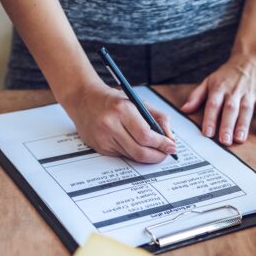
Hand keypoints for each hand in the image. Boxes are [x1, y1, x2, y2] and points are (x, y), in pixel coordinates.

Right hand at [61, 81, 176, 163]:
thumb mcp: (137, 101)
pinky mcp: (99, 148)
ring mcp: (103, 139)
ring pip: (132, 156)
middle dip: (157, 156)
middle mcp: (110, 125)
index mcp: (122, 109)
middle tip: (166, 154)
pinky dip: (133, 153)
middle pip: (140, 151)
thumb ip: (158, 117)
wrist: (83, 99)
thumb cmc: (113, 100)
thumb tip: (170, 138)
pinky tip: (134, 145)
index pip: (146, 136)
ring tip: (154, 150)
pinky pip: (122, 156)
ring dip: (146, 155)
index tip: (171, 147)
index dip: (162, 145)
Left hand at [181, 53, 255, 144]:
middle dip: (227, 126)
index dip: (210, 119)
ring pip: (246, 110)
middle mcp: (234, 91)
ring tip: (239, 139)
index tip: (207, 133)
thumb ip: (197, 96)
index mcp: (219, 88)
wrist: (251, 57)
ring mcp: (250, 93)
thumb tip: (184, 109)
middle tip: (225, 141)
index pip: (213, 104)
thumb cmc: (228, 74)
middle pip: (230, 109)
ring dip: (243, 125)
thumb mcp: (210, 80)